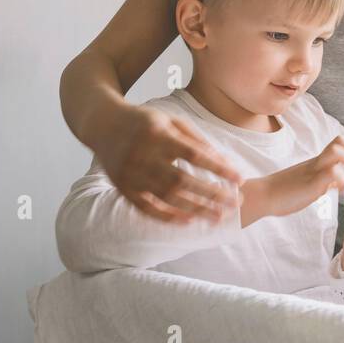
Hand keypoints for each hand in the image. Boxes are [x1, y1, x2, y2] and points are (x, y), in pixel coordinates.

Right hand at [99, 104, 241, 223]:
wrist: (103, 125)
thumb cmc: (147, 122)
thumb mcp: (173, 121)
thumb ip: (199, 141)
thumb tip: (226, 164)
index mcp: (158, 134)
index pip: (194, 155)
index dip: (218, 169)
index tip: (240, 180)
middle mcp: (142, 155)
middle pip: (182, 180)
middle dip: (212, 194)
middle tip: (236, 204)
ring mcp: (130, 174)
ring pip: (166, 197)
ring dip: (195, 209)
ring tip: (218, 217)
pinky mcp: (123, 188)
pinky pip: (147, 208)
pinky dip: (168, 217)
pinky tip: (189, 221)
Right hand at [246, 135, 343, 220]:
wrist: (263, 196)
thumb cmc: (285, 192)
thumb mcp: (310, 182)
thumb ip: (324, 179)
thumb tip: (337, 181)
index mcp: (317, 161)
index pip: (341, 142)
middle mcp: (316, 162)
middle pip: (340, 140)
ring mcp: (312, 171)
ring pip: (336, 151)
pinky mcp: (309, 184)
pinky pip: (330, 173)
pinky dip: (340, 179)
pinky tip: (336, 188)